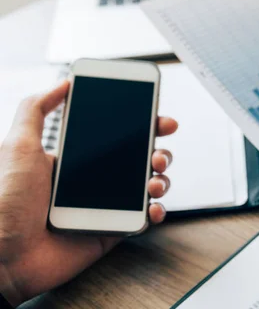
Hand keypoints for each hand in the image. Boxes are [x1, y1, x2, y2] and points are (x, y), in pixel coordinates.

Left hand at [0, 81, 177, 305]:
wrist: (3, 255)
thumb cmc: (5, 202)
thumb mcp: (18, 146)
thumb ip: (36, 109)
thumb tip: (62, 84)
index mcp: (78, 160)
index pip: (119, 138)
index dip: (143, 127)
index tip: (158, 119)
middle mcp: (96, 181)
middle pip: (141, 160)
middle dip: (159, 152)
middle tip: (158, 153)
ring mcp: (107, 206)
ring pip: (148, 186)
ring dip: (160, 179)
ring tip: (154, 180)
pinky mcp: (112, 230)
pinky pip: (143, 218)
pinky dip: (156, 211)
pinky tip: (153, 207)